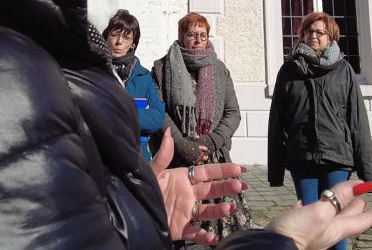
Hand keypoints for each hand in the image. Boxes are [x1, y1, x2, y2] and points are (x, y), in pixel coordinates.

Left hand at [151, 129, 247, 245]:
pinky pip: (195, 233)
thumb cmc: (142, 188)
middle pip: (212, 190)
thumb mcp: (152, 172)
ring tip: (230, 207)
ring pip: (207, 212)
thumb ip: (162, 156)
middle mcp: (188, 195)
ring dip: (219, 210)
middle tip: (240, 185)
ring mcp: (186, 212)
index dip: (222, 171)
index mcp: (183, 179)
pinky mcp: (180, 229)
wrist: (131, 209)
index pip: (206, 173)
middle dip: (226, 188)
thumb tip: (168, 134)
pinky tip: (213, 238)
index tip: (238, 168)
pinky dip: (204, 237)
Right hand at [264, 179, 371, 249]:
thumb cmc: (298, 234)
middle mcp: (325, 231)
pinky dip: (307, 208)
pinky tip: (301, 204)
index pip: (358, 220)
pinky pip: (306, 216)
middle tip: (363, 201)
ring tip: (339, 199)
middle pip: (344, 218)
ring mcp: (311, 230)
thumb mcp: (321, 213)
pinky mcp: (296, 228)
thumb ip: (338, 199)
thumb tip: (355, 186)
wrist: (273, 246)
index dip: (369, 214)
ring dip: (335, 207)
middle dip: (354, 208)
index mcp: (335, 229)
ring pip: (327, 216)